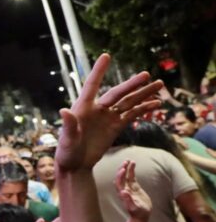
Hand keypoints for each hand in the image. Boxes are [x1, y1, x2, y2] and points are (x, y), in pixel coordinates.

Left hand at [56, 54, 162, 170]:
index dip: (98, 71)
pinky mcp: (115, 127)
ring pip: (127, 102)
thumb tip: (64, 111)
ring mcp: (107, 117)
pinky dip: (143, 109)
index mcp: (83, 108)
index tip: (106, 56)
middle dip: (131, 84)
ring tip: (159, 84)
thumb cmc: (66, 152)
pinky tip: (155, 103)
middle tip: (146, 75)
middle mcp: (96, 109)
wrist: (75, 165)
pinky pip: (131, 115)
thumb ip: (68, 126)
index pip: (92, 85)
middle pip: (117, 93)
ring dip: (142, 94)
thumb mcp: (67, 140)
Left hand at [115, 160, 151, 220]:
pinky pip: (132, 178)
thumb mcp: (134, 207)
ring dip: (127, 168)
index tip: (123, 169)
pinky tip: (133, 165)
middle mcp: (124, 189)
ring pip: (126, 176)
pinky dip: (132, 172)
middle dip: (122, 169)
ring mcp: (129, 188)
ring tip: (130, 161)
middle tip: (125, 161)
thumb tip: (123, 192)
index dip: (120, 175)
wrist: (141, 216)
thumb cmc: (137, 213)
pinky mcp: (135, 188)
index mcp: (123, 193)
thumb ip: (128, 200)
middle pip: (121, 177)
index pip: (119, 182)